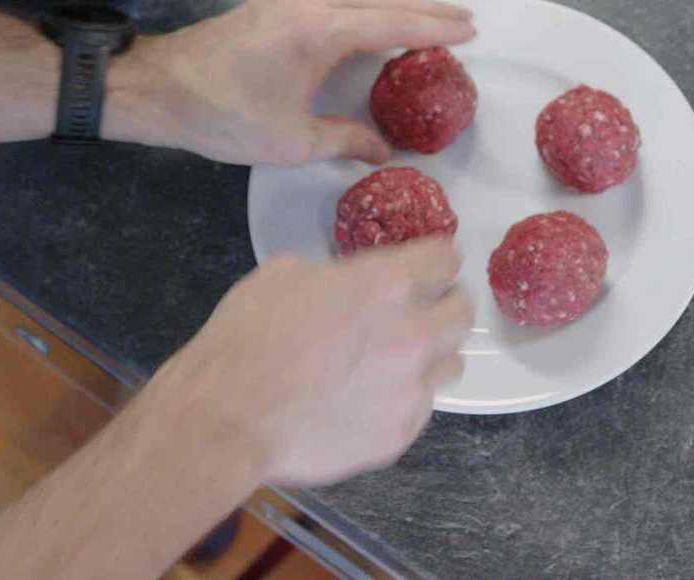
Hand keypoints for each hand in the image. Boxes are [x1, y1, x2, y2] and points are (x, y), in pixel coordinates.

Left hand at [112, 0, 473, 164]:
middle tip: (466, 21)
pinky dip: (372, 3)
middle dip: (427, 9)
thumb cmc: (223, 116)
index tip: (470, 32)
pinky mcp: (279, 0)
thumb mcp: (292, 141)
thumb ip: (345, 141)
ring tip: (434, 18)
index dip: (435, 29)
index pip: (394, 24)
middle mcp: (310, 2)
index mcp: (320, 31)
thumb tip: (383, 151)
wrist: (159, 88)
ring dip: (400, 3)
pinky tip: (382, 18)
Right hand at [151, 239, 471, 486]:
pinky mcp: (400, 434)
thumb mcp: (284, 275)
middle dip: (447, 303)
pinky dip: (404, 397)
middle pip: (463, 312)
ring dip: (433, 354)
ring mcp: (411, 390)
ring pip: (452, 363)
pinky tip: (373, 398)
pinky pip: (421, 408)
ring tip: (402, 358)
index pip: (444, 259)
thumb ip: (334, 275)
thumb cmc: (248, 338)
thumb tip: (345, 283)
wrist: (230, 418)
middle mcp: (413, 335)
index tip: (433, 262)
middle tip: (428, 307)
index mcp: (386, 285)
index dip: (437, 258)